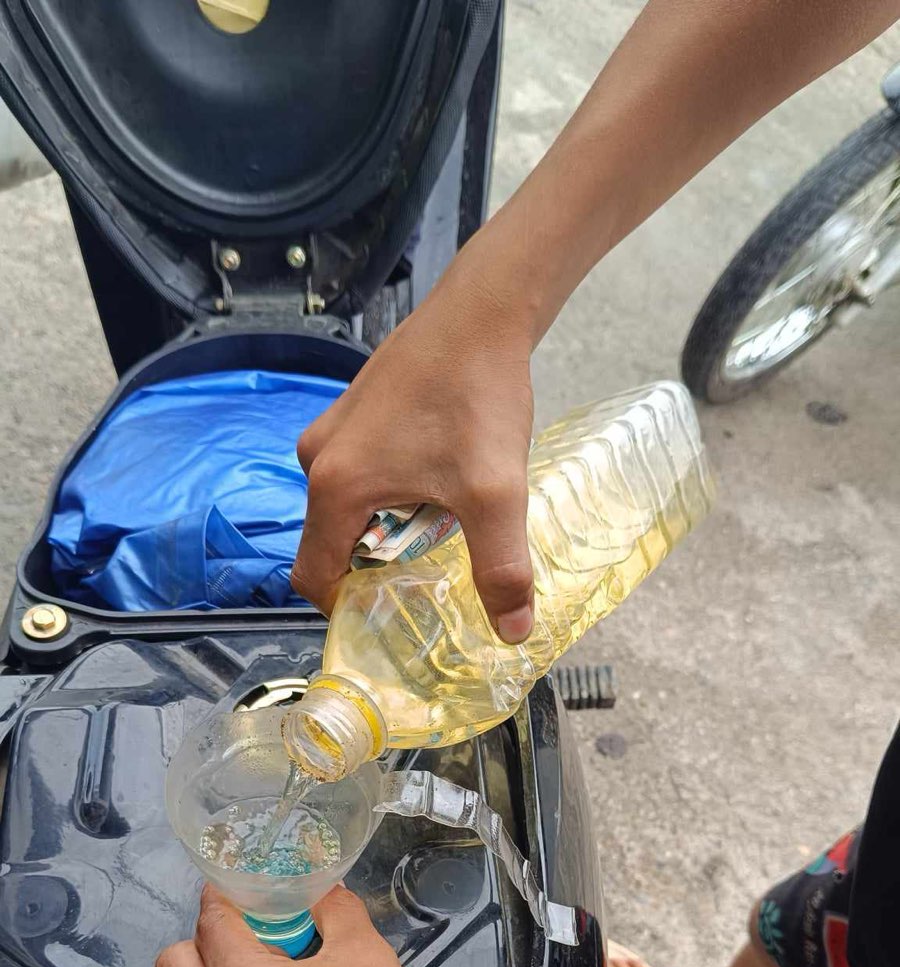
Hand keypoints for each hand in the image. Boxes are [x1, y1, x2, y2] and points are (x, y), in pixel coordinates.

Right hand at [291, 243, 535, 643]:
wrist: (482, 311)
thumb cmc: (477, 396)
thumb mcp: (494, 494)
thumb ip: (501, 569)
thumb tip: (513, 634)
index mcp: (334, 486)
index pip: (313, 577)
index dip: (346, 607)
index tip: (389, 616)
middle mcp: (318, 458)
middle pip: (332, 543)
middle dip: (375, 566)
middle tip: (428, 576)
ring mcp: (332, 429)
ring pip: (348, 507)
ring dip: (387, 526)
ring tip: (441, 526)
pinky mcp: (354, 410)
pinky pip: (359, 472)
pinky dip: (390, 491)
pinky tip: (438, 482)